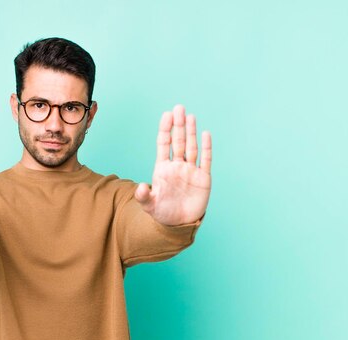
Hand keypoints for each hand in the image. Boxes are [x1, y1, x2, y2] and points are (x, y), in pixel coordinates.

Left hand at [134, 105, 211, 225]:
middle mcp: (177, 165)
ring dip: (191, 132)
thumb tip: (140, 188)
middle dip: (178, 125)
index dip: (165, 129)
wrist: (178, 223)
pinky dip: (206, 147)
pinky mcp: (203, 178)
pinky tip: (206, 134)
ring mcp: (190, 170)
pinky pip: (206, 160)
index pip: (164, 144)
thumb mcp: (149, 205)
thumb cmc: (162, 212)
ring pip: (191, 147)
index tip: (166, 115)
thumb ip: (143, 196)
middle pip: (178, 141)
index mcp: (162, 168)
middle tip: (179, 108)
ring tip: (190, 116)